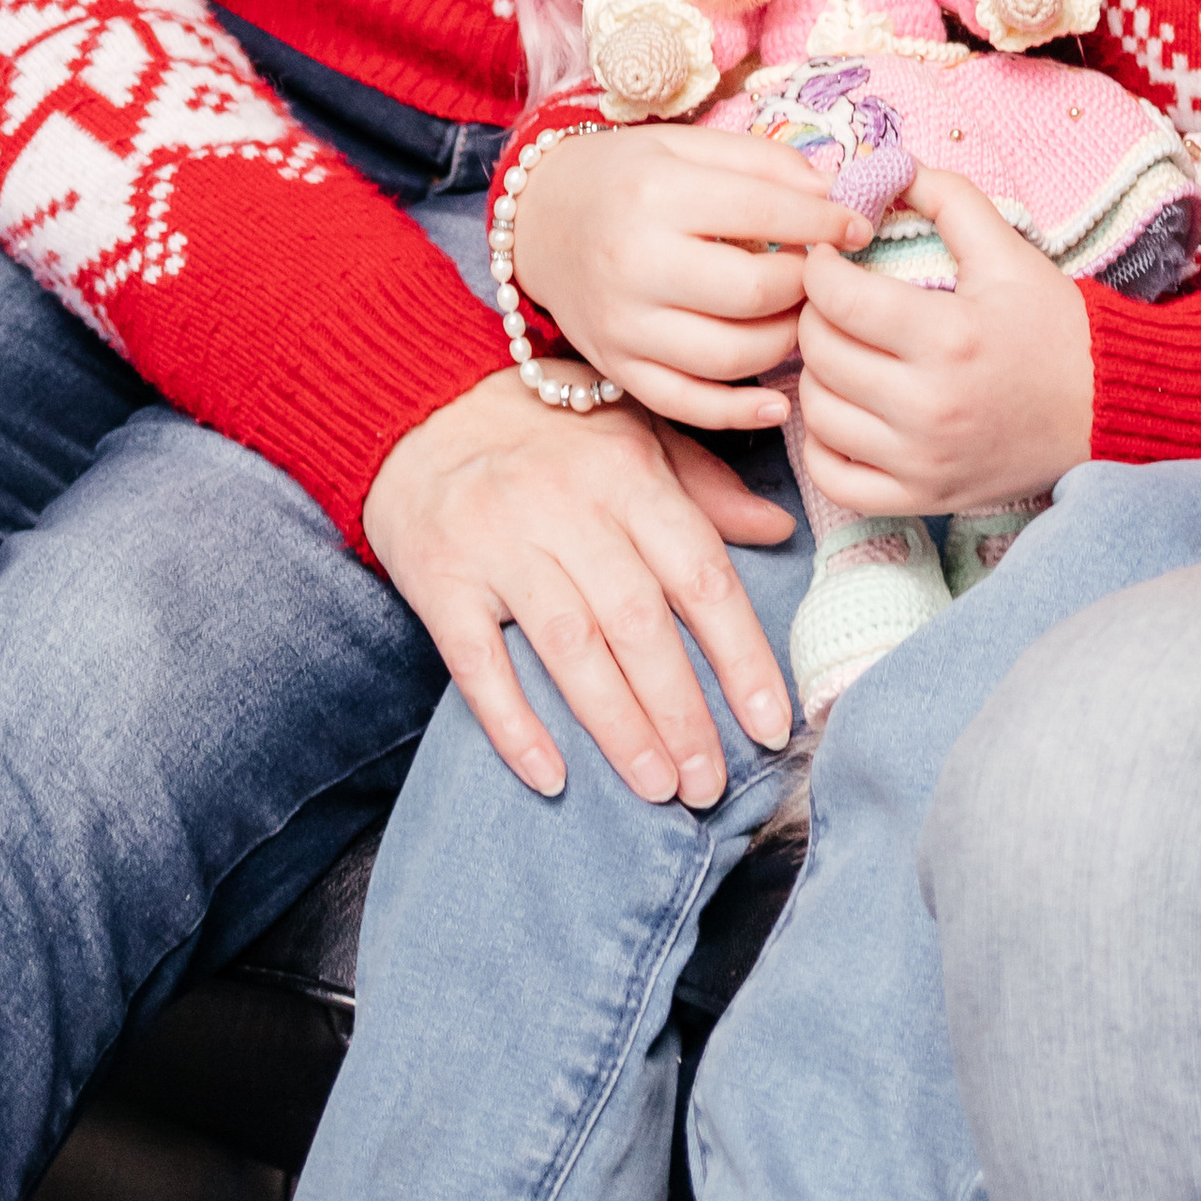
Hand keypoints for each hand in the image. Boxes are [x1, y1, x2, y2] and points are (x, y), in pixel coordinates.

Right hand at [363, 370, 796, 801]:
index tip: (771, 724)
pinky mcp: (440, 578)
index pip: (700, 572)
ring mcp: (499, 542)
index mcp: (627, 472)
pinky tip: (552, 778)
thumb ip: (704, 487)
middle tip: (711, 784)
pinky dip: (514, 724)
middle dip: (682, 712)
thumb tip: (778, 529)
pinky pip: (479, 662)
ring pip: (570, 648)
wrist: (422, 411)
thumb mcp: (635, 437)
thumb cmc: (549, 434)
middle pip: (638, 622)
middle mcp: (567, 505)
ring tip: (659, 789)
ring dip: (618, 727)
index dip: (741, 654)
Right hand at [518, 122, 871, 429]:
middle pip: (751, 294)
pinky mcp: (617, 367)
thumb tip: (832, 193)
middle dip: (807, 287)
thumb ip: (761, 162)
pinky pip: (687, 404)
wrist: (543, 219)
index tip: (858, 227)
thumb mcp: (686, 145)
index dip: (825, 221)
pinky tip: (779, 402)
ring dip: (786, 342)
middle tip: (828, 277)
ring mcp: (623, 324)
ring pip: (728, 357)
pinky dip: (740, 412)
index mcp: (655, 194)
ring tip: (803, 317)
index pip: (763, 213)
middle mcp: (634, 264)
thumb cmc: (627, 175)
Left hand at [798, 168, 1092, 513]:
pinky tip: (844, 411)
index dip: (819, 267)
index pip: (839, 299)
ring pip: (817, 414)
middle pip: (820, 353)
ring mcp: (922, 461)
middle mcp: (929, 407)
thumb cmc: (1054, 326)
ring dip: (815, 375)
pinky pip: (835, 480)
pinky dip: (822, 446)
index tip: (828, 256)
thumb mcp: (1006, 250)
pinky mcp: (922, 498)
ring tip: (840, 349)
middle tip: (831, 298)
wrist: (1106, 406)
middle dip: (813, 314)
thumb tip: (884, 167)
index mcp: (949, 338)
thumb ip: (945, 198)